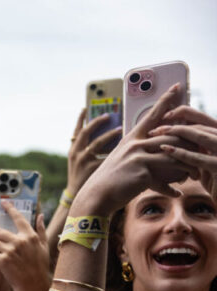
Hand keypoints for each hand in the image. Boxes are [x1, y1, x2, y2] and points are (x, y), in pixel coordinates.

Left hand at [0, 202, 49, 290]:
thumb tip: (40, 215)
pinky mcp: (3, 261)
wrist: (34, 286)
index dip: (10, 209)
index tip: (3, 202)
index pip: (18, 218)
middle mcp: (20, 242)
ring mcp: (11, 251)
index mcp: (30, 236)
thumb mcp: (44, 247)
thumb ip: (41, 230)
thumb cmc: (39, 267)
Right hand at [67, 110, 120, 194]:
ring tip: (120, 129)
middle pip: (86, 132)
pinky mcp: (93, 169)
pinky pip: (107, 157)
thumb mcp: (81, 162)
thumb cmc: (84, 178)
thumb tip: (108, 136)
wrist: (80, 198)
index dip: (81, 118)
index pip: (76, 130)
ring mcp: (84, 161)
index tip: (86, 108)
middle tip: (109, 115)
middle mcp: (76, 153)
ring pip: (97, 142)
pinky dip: (117, 151)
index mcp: (73, 150)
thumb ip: (90, 149)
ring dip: (110, 134)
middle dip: (97, 122)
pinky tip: (126, 149)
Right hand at [75, 83, 199, 215]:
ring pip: (173, 155)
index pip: (152, 115)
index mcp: (131, 138)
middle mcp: (135, 144)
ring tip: (194, 174)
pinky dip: (172, 188)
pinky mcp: (142, 172)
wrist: (97, 195)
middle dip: (190, 143)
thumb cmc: (111, 179)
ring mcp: (138, 157)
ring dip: (187, 166)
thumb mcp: (124, 159)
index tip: (177, 87)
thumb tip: (161, 151)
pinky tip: (178, 192)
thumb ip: (141, 152)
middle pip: (171, 135)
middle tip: (201, 150)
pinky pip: (166, 178)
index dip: (165, 100)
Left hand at [148, 106, 216, 194]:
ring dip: (176, 134)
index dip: (183, 113)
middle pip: (199, 125)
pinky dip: (181, 152)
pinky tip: (165, 150)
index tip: (163, 116)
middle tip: (154, 129)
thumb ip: (194, 146)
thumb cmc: (214, 179)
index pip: (201, 117)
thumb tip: (172, 131)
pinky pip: (198, 158)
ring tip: (157, 134)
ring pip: (200, 136)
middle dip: (175, 125)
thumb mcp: (204, 159)